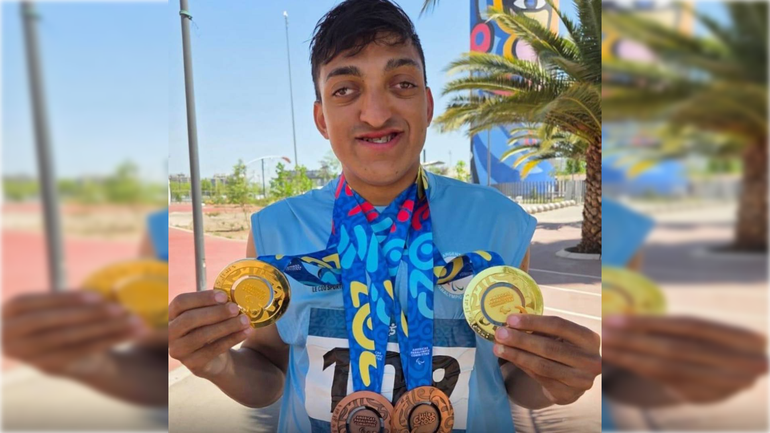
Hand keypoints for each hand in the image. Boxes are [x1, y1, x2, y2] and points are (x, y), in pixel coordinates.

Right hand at [0, 291, 144, 375]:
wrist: (70, 355)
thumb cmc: (61, 319)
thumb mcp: (56, 306)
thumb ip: (67, 300)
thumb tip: (112, 289)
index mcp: (4, 314)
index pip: (28, 303)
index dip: (61, 298)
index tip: (96, 295)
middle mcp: (9, 338)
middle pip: (52, 324)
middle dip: (88, 315)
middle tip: (121, 309)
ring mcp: (28, 355)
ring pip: (69, 338)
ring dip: (105, 327)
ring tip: (134, 320)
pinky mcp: (50, 367)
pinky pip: (81, 350)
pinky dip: (109, 339)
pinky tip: (130, 332)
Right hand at [168, 290, 253, 377]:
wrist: (216, 358)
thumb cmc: (211, 328)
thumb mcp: (210, 314)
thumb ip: (216, 304)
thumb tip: (233, 293)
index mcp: (171, 314)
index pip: (181, 302)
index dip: (202, 298)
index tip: (224, 296)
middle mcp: (169, 333)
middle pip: (189, 319)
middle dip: (215, 313)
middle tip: (235, 308)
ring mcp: (178, 350)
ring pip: (202, 336)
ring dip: (227, 326)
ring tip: (245, 320)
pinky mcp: (192, 364)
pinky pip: (213, 350)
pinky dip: (232, 339)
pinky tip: (245, 332)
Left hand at [494, 315, 601, 404]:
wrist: (576, 380)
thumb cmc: (566, 349)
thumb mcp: (562, 337)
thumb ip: (542, 330)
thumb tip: (511, 323)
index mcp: (590, 338)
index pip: (559, 326)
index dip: (533, 322)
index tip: (510, 319)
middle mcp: (590, 360)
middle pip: (549, 347)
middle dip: (520, 340)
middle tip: (499, 334)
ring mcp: (580, 380)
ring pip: (542, 365)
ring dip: (516, 355)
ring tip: (498, 347)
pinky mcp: (567, 394)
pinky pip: (539, 377)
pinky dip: (522, 366)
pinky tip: (509, 358)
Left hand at [603, 315, 769, 403]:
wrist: (740, 372)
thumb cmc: (716, 336)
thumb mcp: (708, 325)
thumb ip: (675, 316)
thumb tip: (632, 268)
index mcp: (745, 337)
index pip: (689, 326)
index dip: (650, 323)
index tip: (613, 319)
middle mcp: (740, 363)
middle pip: (675, 349)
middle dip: (634, 342)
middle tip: (602, 333)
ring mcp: (722, 385)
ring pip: (667, 369)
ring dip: (631, 358)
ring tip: (604, 346)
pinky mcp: (704, 398)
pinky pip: (665, 381)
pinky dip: (639, 369)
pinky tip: (617, 359)